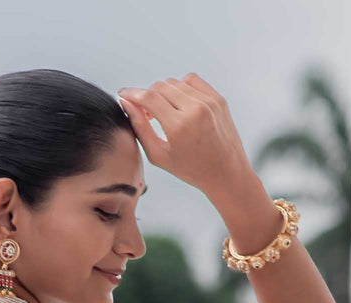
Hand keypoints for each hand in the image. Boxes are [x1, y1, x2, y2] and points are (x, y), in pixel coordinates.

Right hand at [118, 73, 254, 200]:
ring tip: (163, 112)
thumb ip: (140, 128)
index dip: (132, 94)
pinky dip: (181, 88)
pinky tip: (179, 105)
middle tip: (145, 113)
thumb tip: (128, 104)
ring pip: (175, 82)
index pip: (149, 97)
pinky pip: (192, 81)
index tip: (124, 94)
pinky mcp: (218, 98)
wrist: (226, 173)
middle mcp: (196, 109)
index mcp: (179, 126)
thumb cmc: (192, 170)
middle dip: (147, 96)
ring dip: (163, 93)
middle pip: (160, 87)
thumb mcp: (159, 155)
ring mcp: (209, 102)